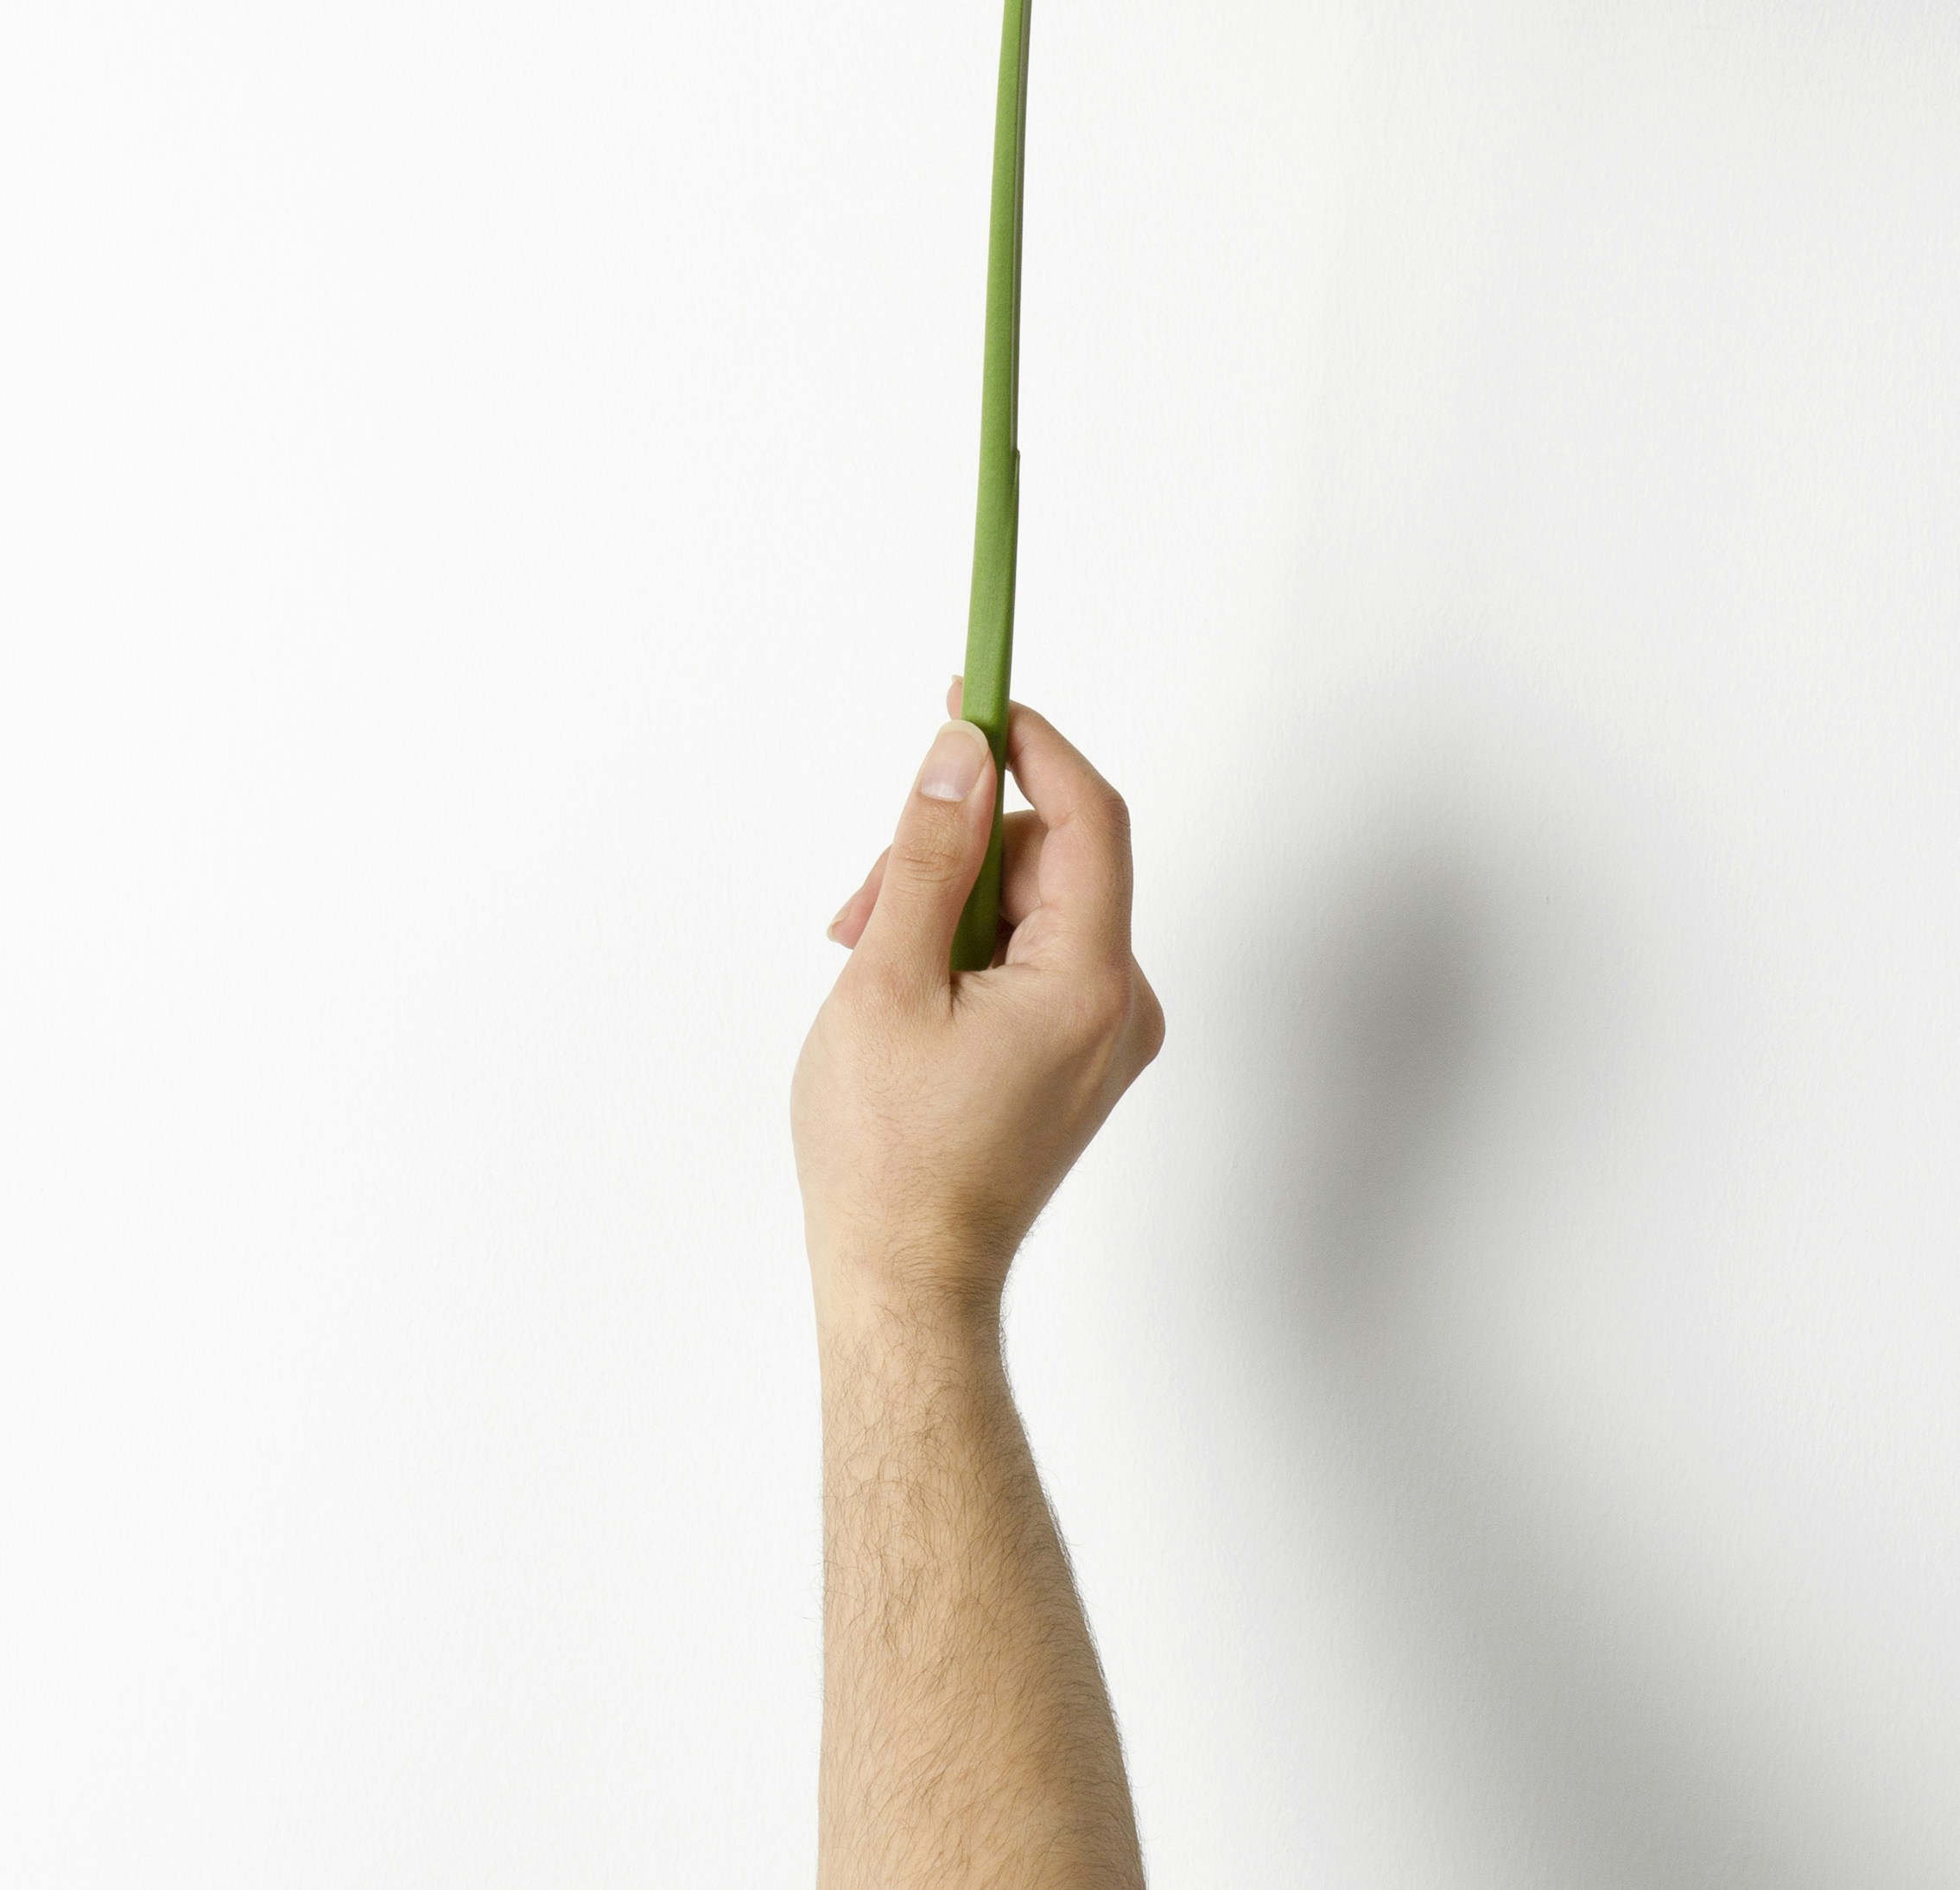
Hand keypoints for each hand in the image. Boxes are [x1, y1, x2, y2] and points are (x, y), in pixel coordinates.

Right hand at [791, 693, 1164, 1319]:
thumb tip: (960, 753)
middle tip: (859, 906)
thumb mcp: (887, 978)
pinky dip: (963, 952)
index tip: (972, 696)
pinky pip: (1029, 960)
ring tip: (865, 966)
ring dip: (943, 908)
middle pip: (1046, 862)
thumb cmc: (888, 1154)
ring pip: (1028, 909)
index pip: (1086, 816)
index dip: (1031, 744)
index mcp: (1090, 983)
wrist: (905, 1283)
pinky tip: (902, 994)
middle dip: (949, 855)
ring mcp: (1104, 1037)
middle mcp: (1121, 1005)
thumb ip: (926, 852)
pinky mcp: (1078, 1059)